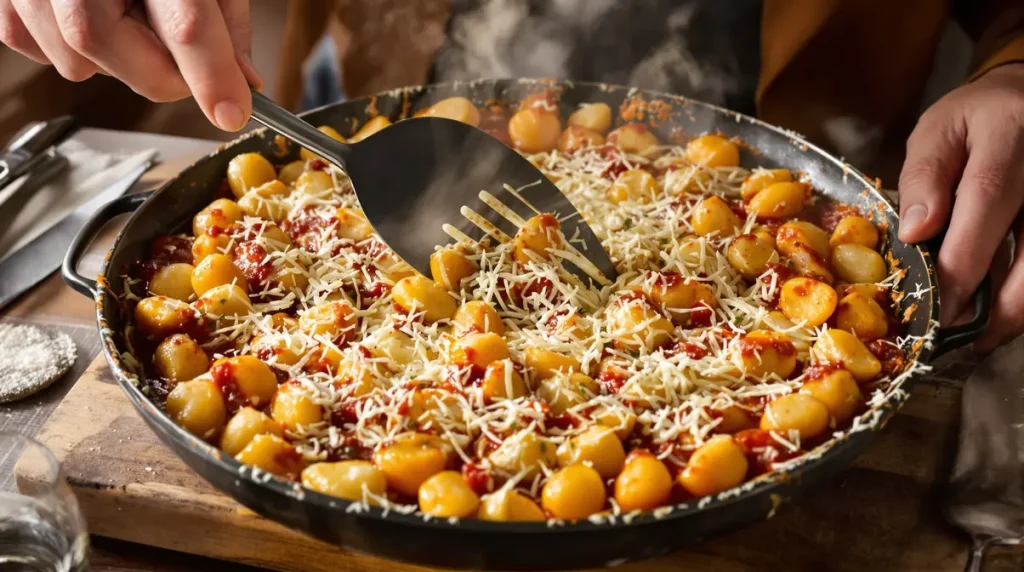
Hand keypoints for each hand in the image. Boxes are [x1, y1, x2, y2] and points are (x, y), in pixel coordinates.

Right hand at [0, 0, 260, 130]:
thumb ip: (225, 19)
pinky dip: (73, 47)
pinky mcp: (5, 0)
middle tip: (180, 56)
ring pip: (77, 64)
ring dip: (115, 60)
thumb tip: (241, 78)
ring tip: (126, 11)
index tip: (232, 112)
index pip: (184, 22)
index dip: (211, 75)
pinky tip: (92, 11)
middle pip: (116, 54)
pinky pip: (41, 51)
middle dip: (159, 73)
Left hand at [898, 62, 1023, 351]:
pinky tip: (1008, 313)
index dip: (965, 257)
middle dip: (1004, 301)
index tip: (941, 304)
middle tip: (966, 337)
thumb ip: (924, 180)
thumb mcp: (936, 133)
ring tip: (987, 337)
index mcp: (1009, 129)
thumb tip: (915, 234)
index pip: (988, 196)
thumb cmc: (975, 120)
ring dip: (1022, 307)